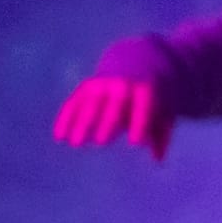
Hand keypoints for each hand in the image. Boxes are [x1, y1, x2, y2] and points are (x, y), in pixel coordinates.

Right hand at [53, 73, 176, 159]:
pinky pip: (73, 102)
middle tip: (101, 143)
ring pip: (89, 104)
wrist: (135, 63)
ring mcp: (100, 85)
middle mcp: (121, 85)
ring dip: (81, 123)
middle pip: (113, 106)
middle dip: (107, 123)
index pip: (143, 108)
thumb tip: (158, 159)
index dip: (139, 124)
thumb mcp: (162, 109)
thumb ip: (161, 133)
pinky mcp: (85, 87)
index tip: (134, 143)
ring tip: (75, 143)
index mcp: (144, 90)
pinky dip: (65, 119)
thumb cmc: (151, 96)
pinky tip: (59, 135)